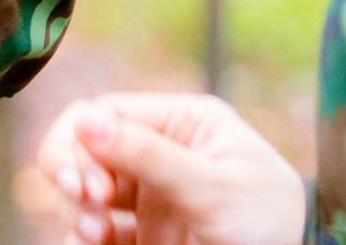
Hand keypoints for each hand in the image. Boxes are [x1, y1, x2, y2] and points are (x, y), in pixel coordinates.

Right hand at [39, 93, 306, 244]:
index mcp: (184, 124)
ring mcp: (153, 199)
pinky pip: (99, 230)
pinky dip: (84, 235)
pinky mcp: (148, 237)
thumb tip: (85, 121)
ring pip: (88, 191)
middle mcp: (162, 155)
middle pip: (89, 150)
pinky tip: (89, 243)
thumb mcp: (214, 187)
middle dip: (75, 172)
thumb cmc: (270, 226)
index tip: (85, 182)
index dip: (82, 142)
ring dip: (78, 209)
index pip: (108, 114)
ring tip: (94, 234)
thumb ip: (151, 156)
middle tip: (84, 201)